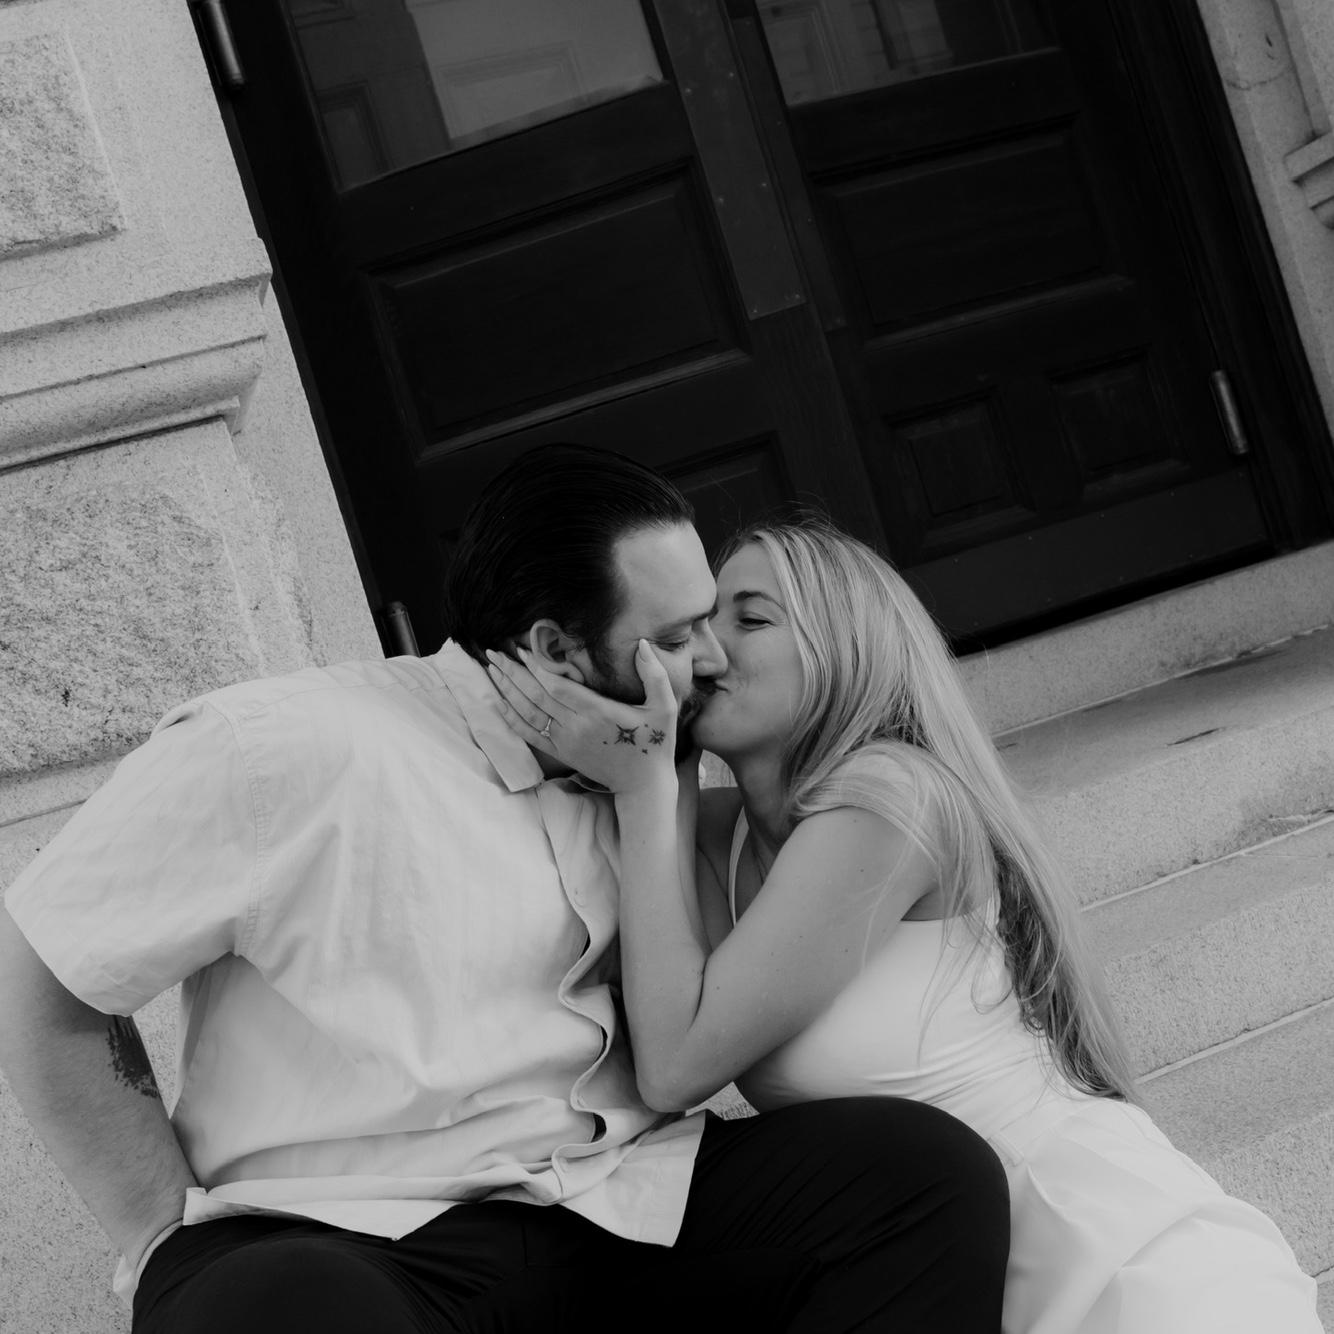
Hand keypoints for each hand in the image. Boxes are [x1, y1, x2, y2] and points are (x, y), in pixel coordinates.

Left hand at [486, 641, 678, 792]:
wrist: (643, 785)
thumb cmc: (654, 744)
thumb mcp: (664, 707)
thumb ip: (654, 674)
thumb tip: (644, 644)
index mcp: (597, 712)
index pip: (556, 686)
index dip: (535, 667)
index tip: (520, 649)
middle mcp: (576, 727)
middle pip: (536, 696)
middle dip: (512, 672)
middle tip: (494, 653)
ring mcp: (566, 742)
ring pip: (528, 713)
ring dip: (506, 690)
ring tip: (491, 670)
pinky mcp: (562, 754)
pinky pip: (529, 734)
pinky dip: (511, 718)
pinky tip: (497, 703)